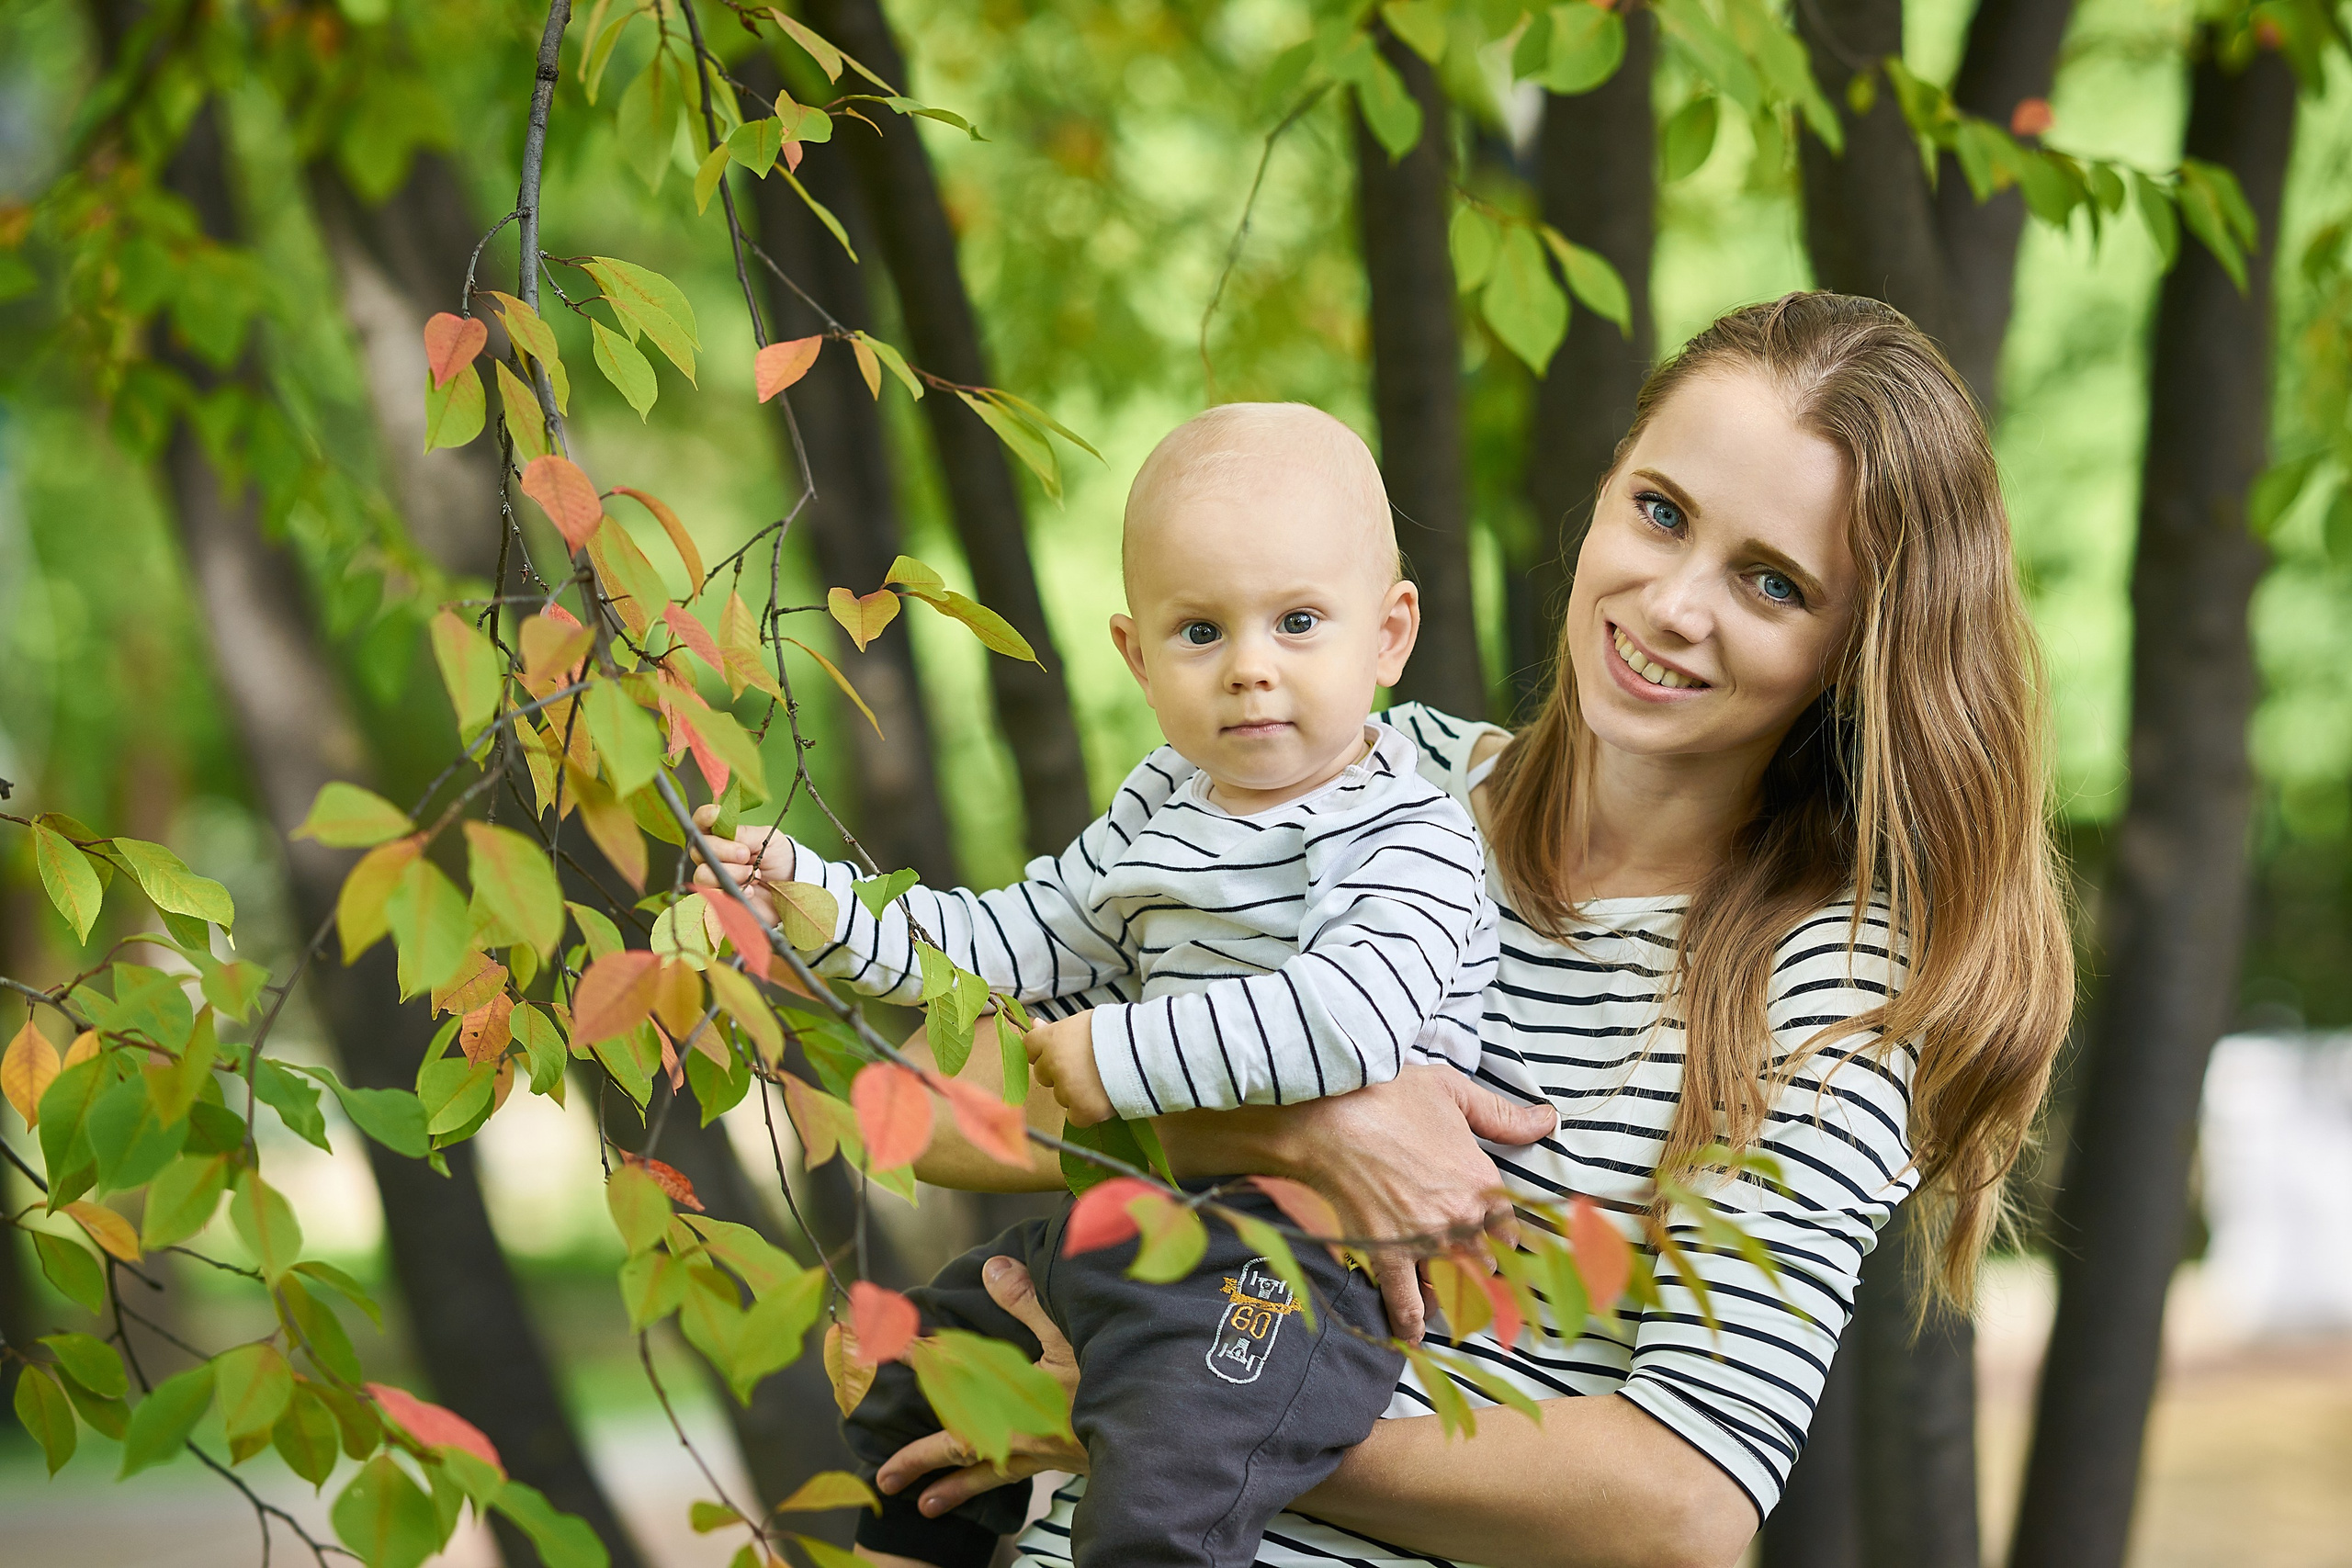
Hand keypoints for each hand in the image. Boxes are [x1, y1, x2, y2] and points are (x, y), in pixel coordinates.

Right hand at [688, 805, 796, 923]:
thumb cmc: (777, 857)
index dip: (704, 818)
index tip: (715, 815)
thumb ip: (743, 834)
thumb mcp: (766, 838)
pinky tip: (751, 891)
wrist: (790, 885)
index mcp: (721, 836)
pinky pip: (714, 896)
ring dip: (731, 873)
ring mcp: (713, 879)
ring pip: (703, 874)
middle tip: (746, 855)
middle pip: (698, 850)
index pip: (700, 823)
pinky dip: (735, 891)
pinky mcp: (719, 900)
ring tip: (753, 875)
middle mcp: (711, 857)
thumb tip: (726, 835)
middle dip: (723, 850)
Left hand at [874, 1256, 1085, 1516]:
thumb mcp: (1071, 1336)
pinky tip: (987, 1484)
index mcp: (1010, 1399)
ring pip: (982, 1474)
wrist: (1144, 1436)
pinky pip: (1011, 1479)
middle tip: (883, 1478)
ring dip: (951, 1489)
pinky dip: (991, 1485)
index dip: (921, 1360)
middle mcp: (1013, 1433)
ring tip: (922, 1506)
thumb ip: (1029, 1302)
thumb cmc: (1107, 1382)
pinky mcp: (1053, 1464)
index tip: (890, 1351)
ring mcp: (1032, 1454)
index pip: (954, 1377)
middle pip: (957, 1447)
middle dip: (917, 1458)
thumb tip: (993, 1269)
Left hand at [1024, 1011, 1112, 1126]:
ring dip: (1074, 1092)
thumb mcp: (1084, 1022)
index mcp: (1052, 1039)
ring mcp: (1068, 1090)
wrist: (1145, 1051)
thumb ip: (1056, 1029)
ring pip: (1060, 1096)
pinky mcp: (1083, 1111)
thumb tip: (1035, 1023)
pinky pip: (1074, 1117)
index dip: (1043, 1050)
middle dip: (1058, 1072)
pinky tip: (1101, 1097)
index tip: (1060, 1051)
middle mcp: (1054, 1065)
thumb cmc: (1116, 1031)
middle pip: (1042, 1074)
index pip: (1028, 1047)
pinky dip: (1086, 1111)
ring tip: (1100, 1079)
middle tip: (1085, 1065)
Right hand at [1156, 1066, 1557, 1342]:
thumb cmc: (1390, 1094)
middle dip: (1485, 1279)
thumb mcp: (1453, 1092)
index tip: (1503, 1255)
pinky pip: (1404, 1299)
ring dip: (1454, 1305)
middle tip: (1484, 1296)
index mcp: (1483, 1184)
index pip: (1510, 1233)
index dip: (1505, 1244)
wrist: (1331, 1113)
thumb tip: (1547, 1118)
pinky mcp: (1386, 1254)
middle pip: (1486, 1267)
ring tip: (1454, 1317)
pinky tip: (1414, 1338)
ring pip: (1452, 1288)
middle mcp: (1462, 1220)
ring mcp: (1425, 1241)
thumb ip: (1502, 1115)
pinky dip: (1410, 1322)